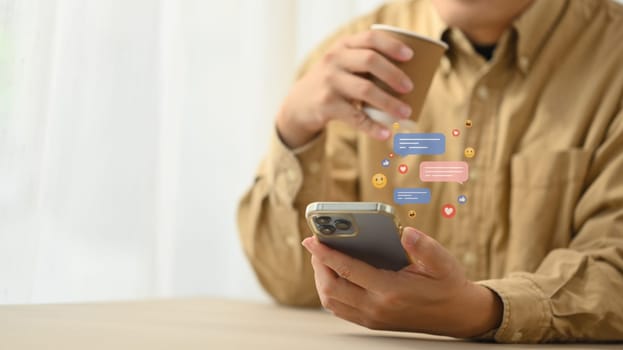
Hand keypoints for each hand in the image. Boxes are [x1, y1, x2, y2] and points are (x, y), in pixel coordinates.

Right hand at [277, 30, 414, 147]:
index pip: (370, 39)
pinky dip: (373, 127)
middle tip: (410, 87)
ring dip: (389, 102)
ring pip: (365, 90)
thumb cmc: (333, 81)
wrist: (300, 103)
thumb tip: (412, 76)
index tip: (410, 56)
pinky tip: (386, 133)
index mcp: (343, 46)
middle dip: (394, 74)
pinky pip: (355, 117)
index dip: (392, 46)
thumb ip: (366, 62)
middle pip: (370, 61)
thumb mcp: (343, 63)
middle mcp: (334, 61)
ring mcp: (330, 83)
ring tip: (405, 113)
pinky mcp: (327, 105)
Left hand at [301, 227, 502, 337]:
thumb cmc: (448, 285)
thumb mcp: (443, 262)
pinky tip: (334, 275)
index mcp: (391, 290)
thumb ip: (424, 247)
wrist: (458, 316)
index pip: (348, 270)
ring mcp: (372, 317)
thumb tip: (405, 232)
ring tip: (323, 258)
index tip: (311, 239)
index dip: (326, 253)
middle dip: (318, 265)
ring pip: (332, 302)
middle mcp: (377, 307)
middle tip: (317, 245)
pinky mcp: (372, 322)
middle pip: (331, 289)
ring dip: (321, 279)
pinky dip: (330, 291)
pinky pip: (340, 309)